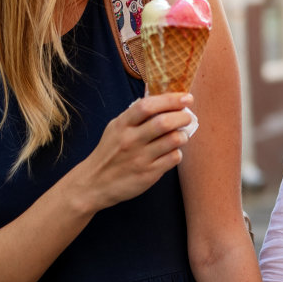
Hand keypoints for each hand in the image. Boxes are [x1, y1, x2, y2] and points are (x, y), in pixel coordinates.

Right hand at [71, 93, 194, 211]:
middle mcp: (130, 140)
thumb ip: (135, 116)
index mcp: (122, 125)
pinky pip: (173, 158)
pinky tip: (172, 152)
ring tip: (182, 135)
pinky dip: (177, 152)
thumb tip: (163, 101)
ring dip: (183, 135)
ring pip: (173, 140)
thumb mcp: (115, 129)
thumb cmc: (109, 153)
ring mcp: (140, 158)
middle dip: (182, 116)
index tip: (186, 97)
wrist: (94, 184)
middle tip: (188, 116)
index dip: (170, 99)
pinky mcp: (148, 174)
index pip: (147, 105)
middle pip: (163, 122)